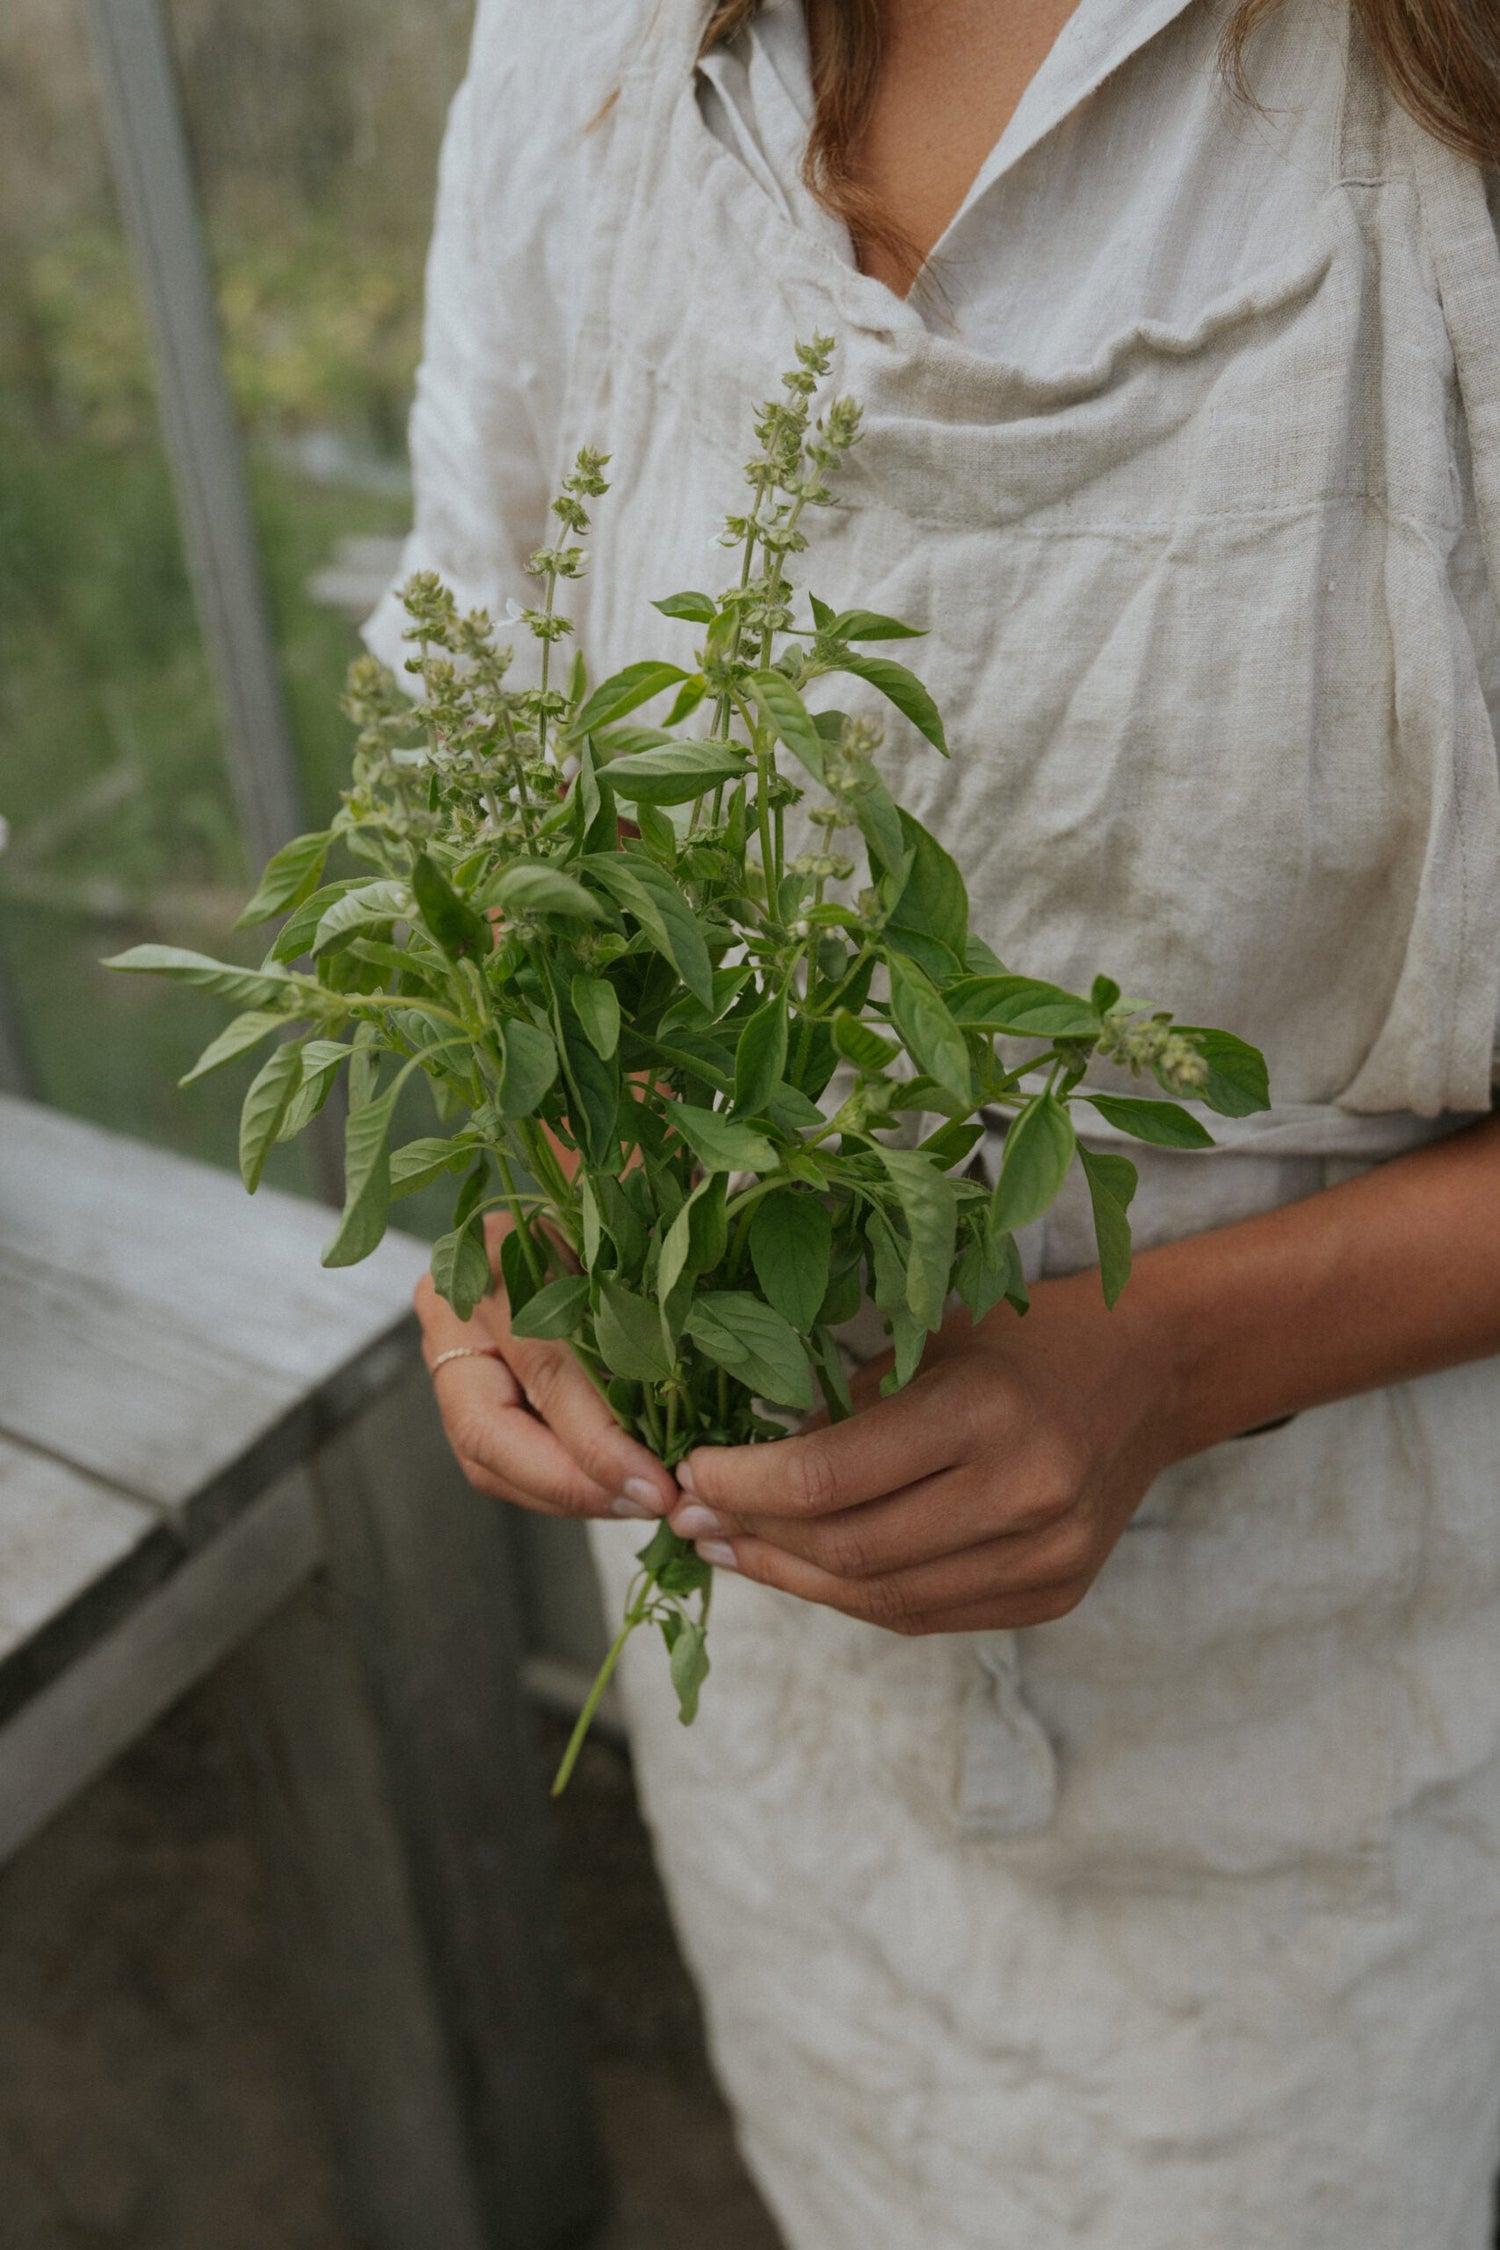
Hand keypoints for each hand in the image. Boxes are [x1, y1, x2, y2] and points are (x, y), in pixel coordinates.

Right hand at [415, 1213, 676, 1522]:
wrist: (587, 1183)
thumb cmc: (624, 1207)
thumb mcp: (640, 1240)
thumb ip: (654, 1305)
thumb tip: (694, 1407)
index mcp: (492, 1253)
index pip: (541, 1371)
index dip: (598, 1441)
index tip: (657, 1481)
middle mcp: (453, 1304)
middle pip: (489, 1431)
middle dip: (574, 1484)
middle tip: (646, 1504)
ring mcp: (446, 1347)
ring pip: (486, 1459)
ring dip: (567, 1495)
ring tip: (636, 1502)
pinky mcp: (461, 1386)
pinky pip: (497, 1461)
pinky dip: (558, 1485)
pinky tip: (612, 1489)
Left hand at [667, 1274, 1183, 1633]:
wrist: (1153, 1372)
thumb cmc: (1025, 1336)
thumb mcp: (931, 1337)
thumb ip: (848, 1403)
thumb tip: (744, 1466)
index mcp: (985, 1412)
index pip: (829, 1477)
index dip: (743, 1486)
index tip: (689, 1473)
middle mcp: (1023, 1494)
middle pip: (849, 1550)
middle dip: (753, 1538)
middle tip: (687, 1519)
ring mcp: (1045, 1557)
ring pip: (881, 1599)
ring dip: (790, 1579)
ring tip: (728, 1549)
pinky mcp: (1053, 1596)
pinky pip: (924, 1615)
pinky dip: (852, 1596)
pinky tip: (801, 1568)